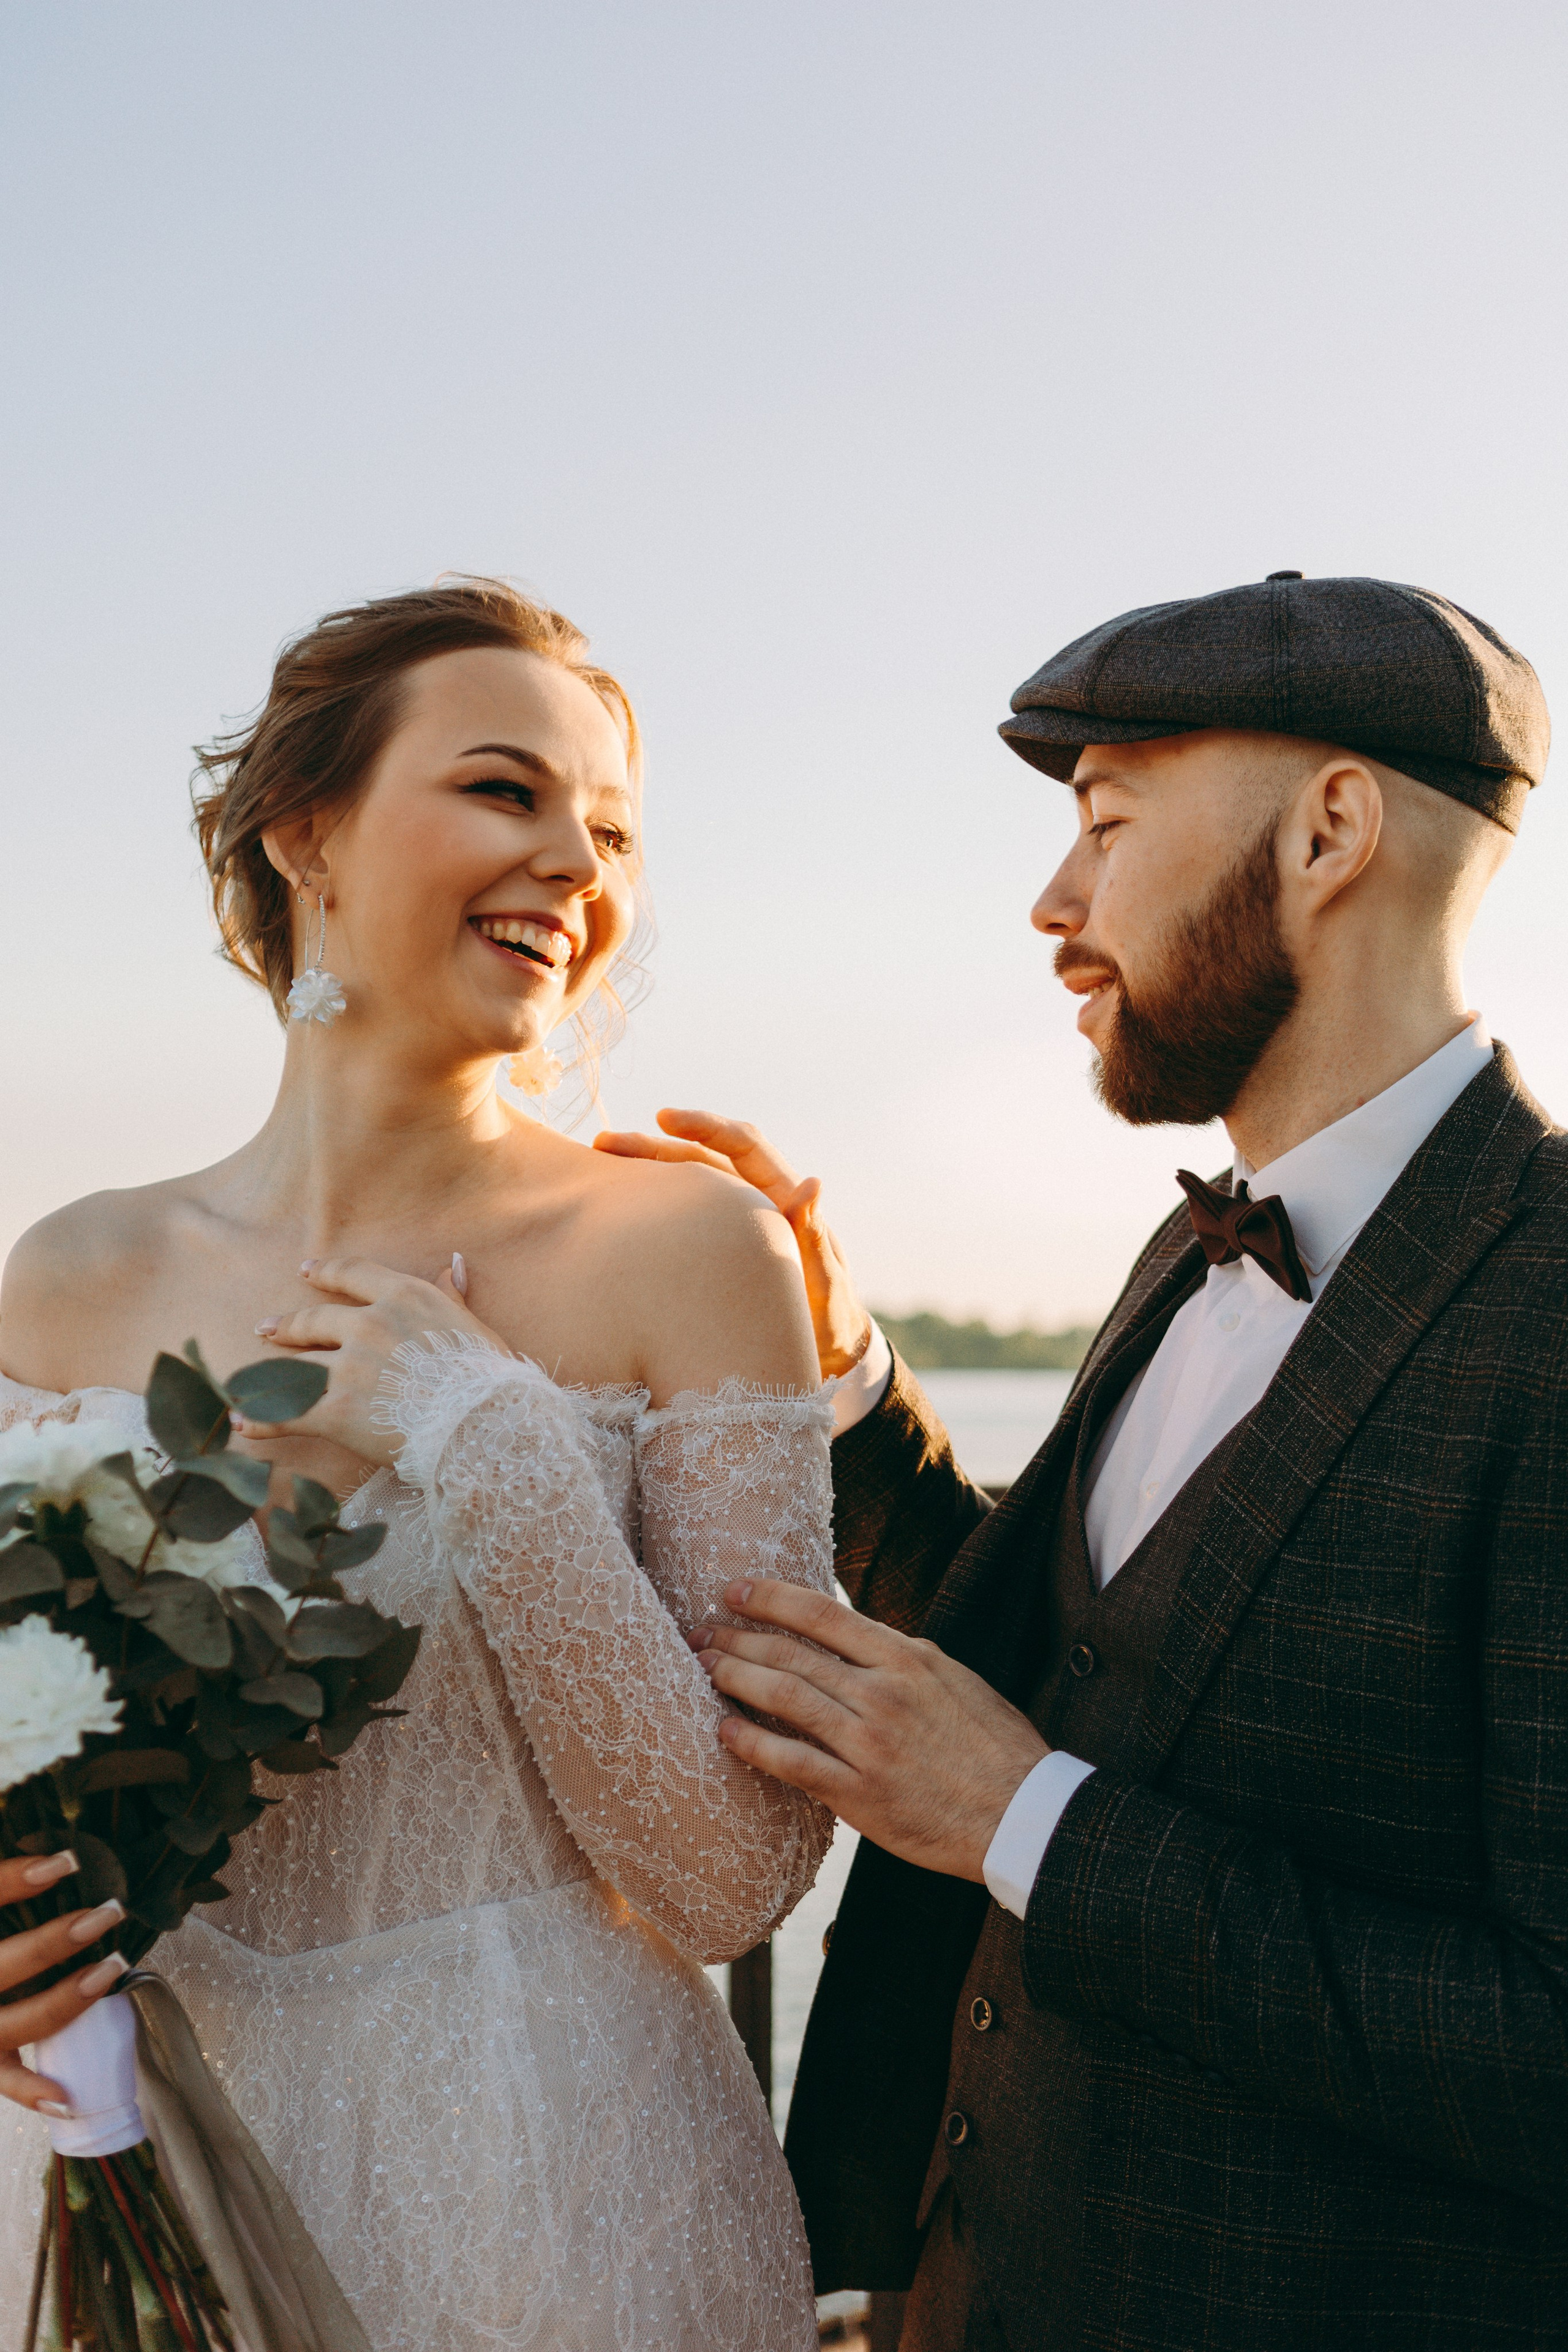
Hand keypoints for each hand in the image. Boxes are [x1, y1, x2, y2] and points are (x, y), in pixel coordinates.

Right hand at [0, 1852, 130, 2114]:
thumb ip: (6, 1887)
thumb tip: (48, 1836)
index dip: (15, 1879)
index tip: (67, 1862)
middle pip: (4, 1965)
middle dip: (54, 1941)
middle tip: (109, 1912)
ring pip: (12, 2023)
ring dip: (63, 2000)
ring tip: (112, 1967)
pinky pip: (0, 2079)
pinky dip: (30, 2091)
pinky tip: (66, 2095)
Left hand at [244, 1255, 509, 1466]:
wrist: (482, 1426)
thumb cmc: (489, 1381)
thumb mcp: (476, 1329)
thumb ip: (453, 1298)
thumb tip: (453, 1264)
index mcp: (405, 1298)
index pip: (354, 1274)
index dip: (327, 1272)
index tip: (308, 1271)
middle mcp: (370, 1323)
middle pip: (315, 1318)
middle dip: (288, 1323)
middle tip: (267, 1327)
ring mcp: (348, 1365)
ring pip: (295, 1364)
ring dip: (266, 1372)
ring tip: (247, 1378)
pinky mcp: (334, 1408)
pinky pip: (287, 1412)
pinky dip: (261, 1420)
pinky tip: (243, 1424)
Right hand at [594, 1110, 871, 1377]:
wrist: (822, 1352)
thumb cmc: (829, 1321)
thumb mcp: (825, 1285)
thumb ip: (814, 1239)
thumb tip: (812, 1182)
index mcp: (782, 1199)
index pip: (743, 1145)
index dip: (705, 1126)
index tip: (664, 1118)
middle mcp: (754, 1201)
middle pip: (702, 1158)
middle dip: (655, 1145)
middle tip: (604, 1143)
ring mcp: (731, 1224)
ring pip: (684, 1186)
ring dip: (644, 1172)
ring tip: (595, 1167)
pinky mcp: (713, 1250)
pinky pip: (679, 1219)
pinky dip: (649, 1206)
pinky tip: (614, 1209)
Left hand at [690, 1579, 1048, 1879]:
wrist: (1022, 1813)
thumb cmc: (994, 1745)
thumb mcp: (953, 1678)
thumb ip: (900, 1659)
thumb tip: (854, 1637)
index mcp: (907, 1658)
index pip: (823, 1613)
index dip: (771, 1598)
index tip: (734, 1590)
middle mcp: (882, 1694)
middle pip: (792, 1653)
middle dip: (738, 1638)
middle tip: (700, 1632)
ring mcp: (869, 1744)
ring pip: (785, 1698)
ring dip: (735, 1680)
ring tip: (703, 1669)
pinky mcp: (861, 1794)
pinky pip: (793, 1763)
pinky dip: (753, 1745)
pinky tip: (725, 1734)